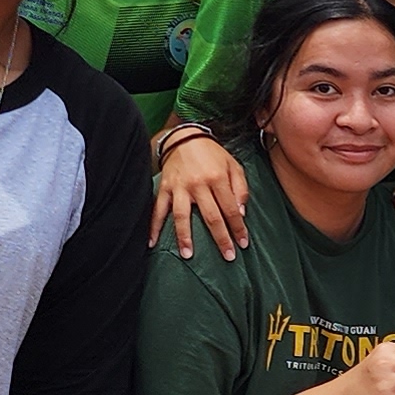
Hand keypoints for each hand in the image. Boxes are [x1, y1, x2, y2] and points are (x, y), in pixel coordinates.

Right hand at [149, 130, 246, 254]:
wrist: (184, 137)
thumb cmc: (213, 154)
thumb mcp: (234, 166)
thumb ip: (241, 189)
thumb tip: (241, 213)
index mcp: (218, 178)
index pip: (231, 209)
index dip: (238, 228)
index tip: (243, 243)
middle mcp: (198, 184)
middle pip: (210, 216)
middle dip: (220, 238)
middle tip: (227, 257)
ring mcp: (179, 187)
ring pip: (182, 216)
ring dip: (185, 237)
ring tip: (188, 255)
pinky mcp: (165, 188)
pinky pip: (157, 209)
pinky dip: (153, 226)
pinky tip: (151, 242)